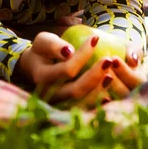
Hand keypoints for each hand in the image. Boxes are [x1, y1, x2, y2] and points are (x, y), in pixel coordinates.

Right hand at [14, 31, 144, 108]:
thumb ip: (53, 45)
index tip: (95, 38)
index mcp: (42, 78)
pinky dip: (97, 101)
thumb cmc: (42, 51)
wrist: (35, 69)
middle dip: (94, 76)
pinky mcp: (68, 110)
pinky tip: (109, 92)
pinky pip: (85, 109)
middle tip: (108, 60)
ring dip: (98, 90)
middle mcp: (50, 95)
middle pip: (75, 91)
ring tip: (111, 75)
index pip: (67, 69)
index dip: (82, 55)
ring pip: (82, 104)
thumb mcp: (43, 41)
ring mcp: (59, 105)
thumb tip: (69, 52)